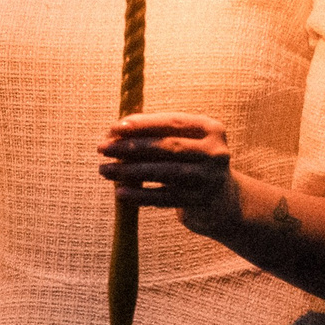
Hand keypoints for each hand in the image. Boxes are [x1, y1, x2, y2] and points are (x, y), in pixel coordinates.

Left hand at [99, 112, 239, 236]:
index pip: (172, 122)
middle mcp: (214, 152)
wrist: (222, 200)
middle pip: (168, 146)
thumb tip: (114, 133)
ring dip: (130, 171)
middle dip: (131, 147)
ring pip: (164, 172)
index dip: (142, 124)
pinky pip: (164, 198)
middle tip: (103, 148)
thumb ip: (155, 135)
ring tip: (105, 170)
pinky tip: (120, 192)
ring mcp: (210, 178)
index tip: (114, 128)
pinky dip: (140, 195)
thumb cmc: (190, 162)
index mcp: (210, 129)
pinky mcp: (200, 201)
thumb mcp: (182, 143)